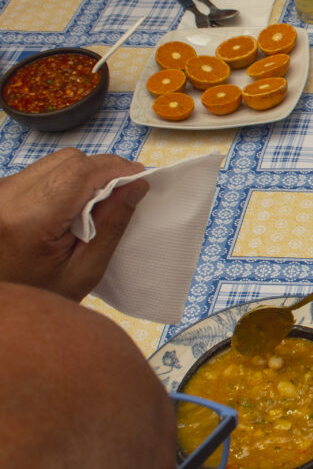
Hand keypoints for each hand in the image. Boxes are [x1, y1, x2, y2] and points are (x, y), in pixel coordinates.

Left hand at [0, 149, 147, 300]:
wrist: (2, 308)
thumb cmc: (43, 297)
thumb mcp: (85, 270)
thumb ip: (112, 225)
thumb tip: (136, 186)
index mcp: (28, 218)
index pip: (79, 172)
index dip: (116, 168)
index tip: (141, 179)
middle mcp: (8, 196)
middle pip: (69, 160)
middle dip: (104, 170)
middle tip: (126, 190)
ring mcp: (2, 191)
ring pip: (57, 161)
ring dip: (86, 174)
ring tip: (101, 200)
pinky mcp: (3, 191)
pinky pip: (44, 172)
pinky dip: (69, 181)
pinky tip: (76, 205)